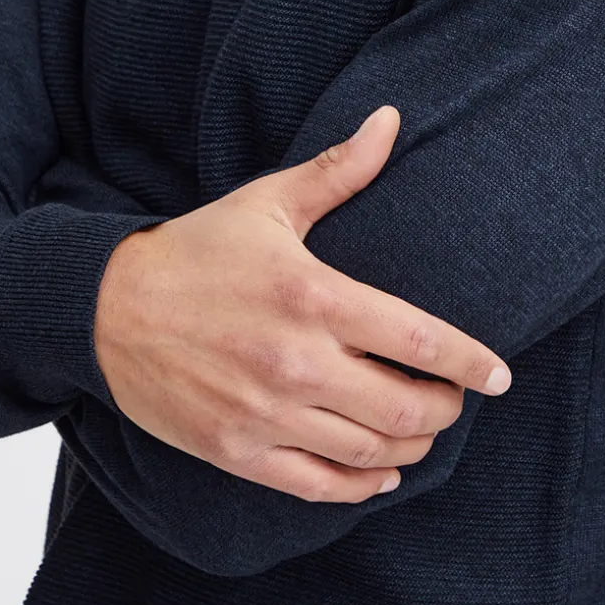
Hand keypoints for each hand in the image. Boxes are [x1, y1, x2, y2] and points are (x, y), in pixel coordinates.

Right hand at [92, 104, 511, 502]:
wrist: (104, 307)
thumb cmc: (196, 249)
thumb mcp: (269, 203)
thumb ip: (340, 170)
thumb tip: (393, 119)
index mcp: (313, 295)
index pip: (420, 340)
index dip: (471, 364)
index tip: (500, 376)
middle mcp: (295, 361)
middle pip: (405, 408)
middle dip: (445, 410)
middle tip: (455, 400)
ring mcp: (265, 412)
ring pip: (370, 452)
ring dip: (411, 448)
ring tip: (421, 429)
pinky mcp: (237, 450)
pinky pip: (319, 486)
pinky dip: (362, 486)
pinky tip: (379, 471)